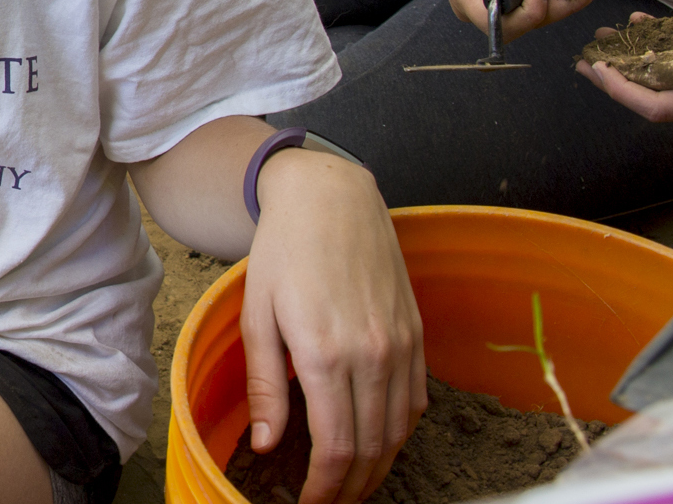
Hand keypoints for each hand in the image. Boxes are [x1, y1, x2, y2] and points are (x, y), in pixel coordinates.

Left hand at [241, 152, 425, 503]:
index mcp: (326, 356)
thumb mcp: (257, 317)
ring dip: (378, 466)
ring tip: (353, 482)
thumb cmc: (284, 253)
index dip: (324, 486)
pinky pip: (416, 400)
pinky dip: (399, 431)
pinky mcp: (416, 334)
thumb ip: (265, 386)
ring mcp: (401, 346)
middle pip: (371, 448)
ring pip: (399, 430)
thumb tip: (267, 443)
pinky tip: (379, 440)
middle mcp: (373, 356)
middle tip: (329, 500)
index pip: (336, 448)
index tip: (309, 501)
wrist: (331, 199)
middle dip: (351, 486)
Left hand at [579, 0, 672, 125]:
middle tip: (584, 59)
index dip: (623, 91)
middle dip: (621, 80)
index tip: (595, 69)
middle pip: (659, 101)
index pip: (660, 108)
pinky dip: (661, 52)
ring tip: (604, 39)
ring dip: (637, 63)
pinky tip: (640, 27)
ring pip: (669, 84)